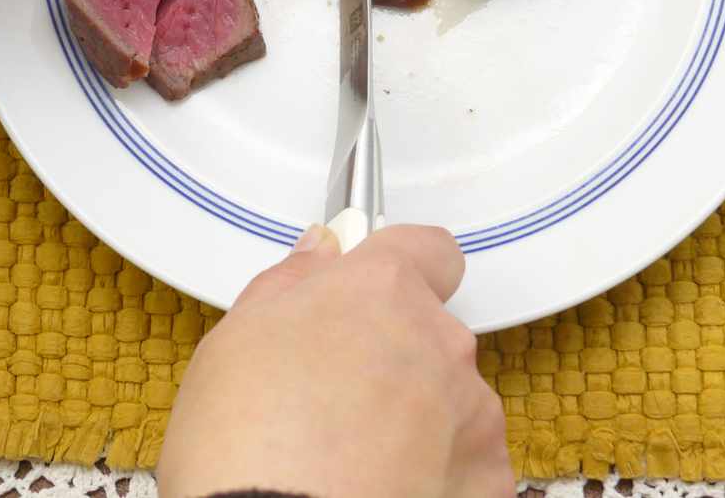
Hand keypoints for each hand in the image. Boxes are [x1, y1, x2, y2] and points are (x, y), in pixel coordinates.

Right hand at [157, 225, 512, 497]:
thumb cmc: (243, 447)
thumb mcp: (236, 340)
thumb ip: (290, 283)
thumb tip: (318, 255)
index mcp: (381, 291)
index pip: (427, 249)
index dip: (404, 268)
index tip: (377, 293)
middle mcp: (439, 341)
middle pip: (432, 332)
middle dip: (396, 357)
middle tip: (336, 399)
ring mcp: (472, 412)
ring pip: (454, 399)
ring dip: (420, 419)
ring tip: (356, 458)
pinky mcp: (488, 478)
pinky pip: (471, 463)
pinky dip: (440, 476)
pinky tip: (387, 489)